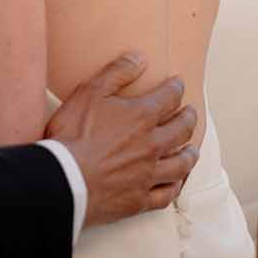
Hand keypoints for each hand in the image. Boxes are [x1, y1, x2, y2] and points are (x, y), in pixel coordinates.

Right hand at [44, 52, 197, 226]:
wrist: (64, 179)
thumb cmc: (74, 134)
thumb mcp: (90, 92)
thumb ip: (117, 73)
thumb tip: (140, 58)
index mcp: (142, 117)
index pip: (168, 97)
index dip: (175, 88)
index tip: (179, 83)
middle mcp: (152, 145)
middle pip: (181, 130)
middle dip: (189, 118)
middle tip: (191, 113)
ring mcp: (148, 174)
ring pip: (180, 164)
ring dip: (190, 154)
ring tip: (193, 149)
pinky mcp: (139, 199)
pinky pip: (166, 194)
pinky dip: (175, 187)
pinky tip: (176, 184)